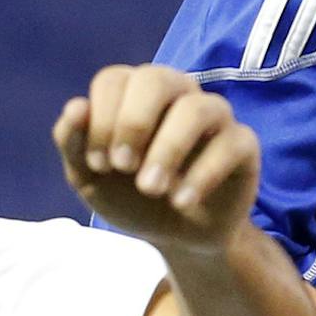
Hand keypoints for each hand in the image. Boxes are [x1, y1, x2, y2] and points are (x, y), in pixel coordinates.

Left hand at [54, 65, 258, 252]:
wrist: (176, 237)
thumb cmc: (129, 196)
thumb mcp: (89, 178)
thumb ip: (73, 143)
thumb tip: (75, 107)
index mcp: (134, 92)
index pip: (113, 79)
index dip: (101, 119)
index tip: (98, 165)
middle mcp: (176, 92)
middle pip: (155, 78)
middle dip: (133, 123)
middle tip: (123, 167)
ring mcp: (213, 114)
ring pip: (196, 108)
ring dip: (168, 149)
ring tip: (151, 189)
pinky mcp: (242, 143)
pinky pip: (231, 142)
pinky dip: (202, 174)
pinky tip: (181, 202)